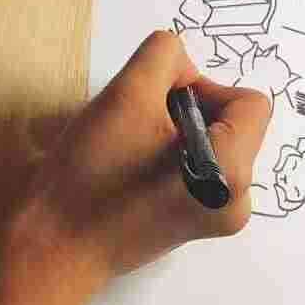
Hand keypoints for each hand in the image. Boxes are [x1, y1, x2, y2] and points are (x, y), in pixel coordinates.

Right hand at [21, 30, 270, 288]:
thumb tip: (182, 66)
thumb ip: (164, 56)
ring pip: (216, 144)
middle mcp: (238, 199)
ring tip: (134, 146)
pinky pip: (203, 168)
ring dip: (180, 131)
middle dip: (190, 109)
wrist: (54, 249)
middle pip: (235, 123)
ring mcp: (219, 217)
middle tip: (140, 121)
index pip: (250, 101)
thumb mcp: (126, 94)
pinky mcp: (197, 224)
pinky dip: (175, 156)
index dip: (206, 87)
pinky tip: (135, 167)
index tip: (159, 99)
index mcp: (231, 170)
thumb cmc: (88, 175)